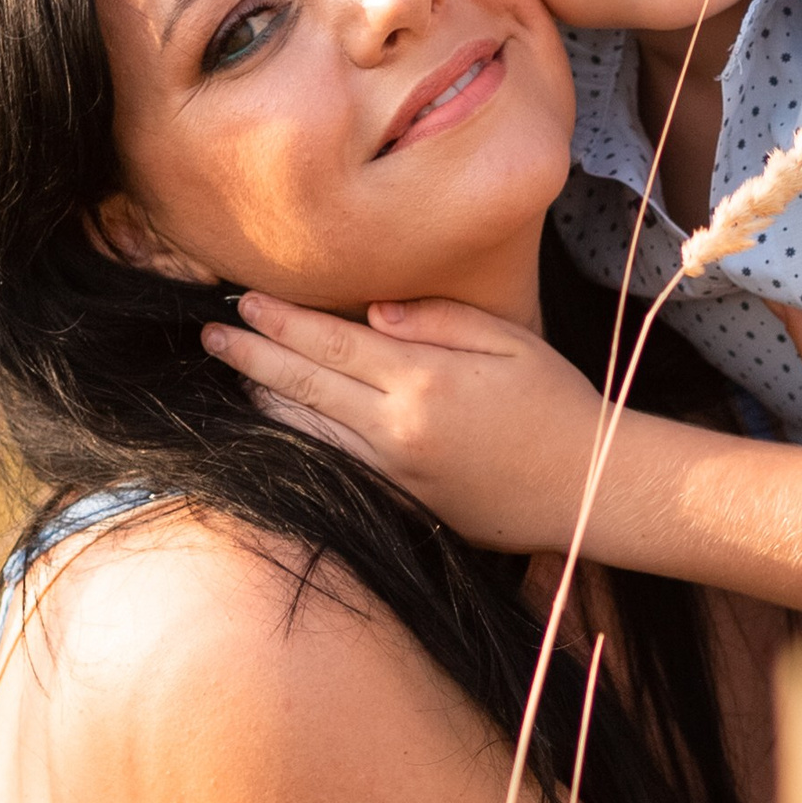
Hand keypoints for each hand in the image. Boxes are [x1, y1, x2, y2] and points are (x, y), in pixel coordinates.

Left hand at [202, 296, 603, 551]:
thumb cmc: (557, 404)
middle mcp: (397, 428)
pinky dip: (300, 440)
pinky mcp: (401, 501)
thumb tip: (373, 313)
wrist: (590, 489)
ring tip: (235, 374)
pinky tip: (282, 424)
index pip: (331, 343)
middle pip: (305, 386)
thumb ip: (437, 319)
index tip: (244, 301)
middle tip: (211, 335)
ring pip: (308, 431)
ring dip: (265, 400)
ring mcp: (394, 471)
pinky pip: (334, 464)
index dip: (281, 321)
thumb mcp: (509, 340)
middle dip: (252, 356)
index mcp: (424, 380)